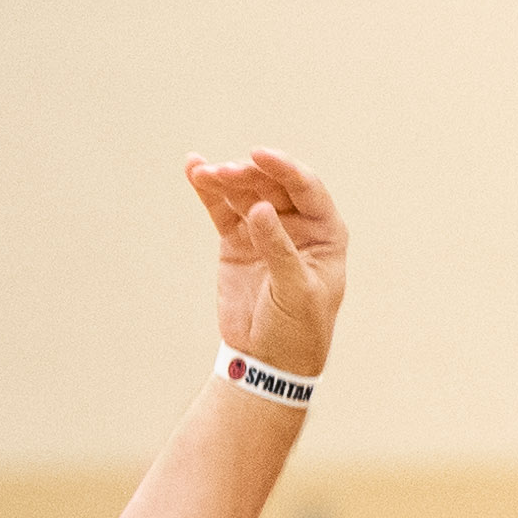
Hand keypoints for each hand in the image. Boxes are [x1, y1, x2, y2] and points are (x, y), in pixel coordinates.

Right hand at [184, 148, 345, 377]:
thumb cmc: (296, 331)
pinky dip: (208, 190)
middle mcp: (296, 224)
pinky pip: (222, 208)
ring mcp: (265, 229)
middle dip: (248, 175)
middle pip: (271, 185)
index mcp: (324, 233)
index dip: (284, 169)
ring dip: (224, 179)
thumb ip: (279, 249)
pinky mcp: (237, 240)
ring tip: (204, 173)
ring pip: (244, 192)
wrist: (266, 363)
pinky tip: (193, 169)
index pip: (306, 189)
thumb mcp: (295, 292)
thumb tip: (259, 208)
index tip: (259, 154)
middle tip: (225, 173)